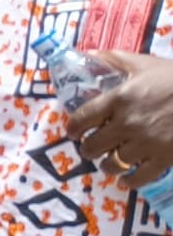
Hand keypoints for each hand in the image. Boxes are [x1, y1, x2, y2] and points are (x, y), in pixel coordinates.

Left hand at [71, 53, 172, 188]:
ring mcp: (146, 144)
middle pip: (93, 145)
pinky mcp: (164, 158)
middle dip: (88, 148)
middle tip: (90, 147)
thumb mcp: (145, 63)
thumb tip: (89, 54)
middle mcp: (127, 124)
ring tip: (107, 163)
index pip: (82, 118)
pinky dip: (129, 181)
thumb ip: (115, 59)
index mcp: (119, 99)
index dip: (73, 128)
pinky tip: (126, 179)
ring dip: (106, 165)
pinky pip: (139, 177)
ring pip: (112, 164)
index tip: (73, 132)